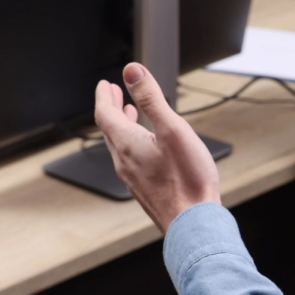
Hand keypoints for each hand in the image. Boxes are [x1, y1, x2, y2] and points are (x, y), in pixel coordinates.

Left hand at [94, 63, 221, 232]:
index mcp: (128, 143)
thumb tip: (132, 71)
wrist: (192, 223)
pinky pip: (129, 159)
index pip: (105, 114)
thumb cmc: (187, 179)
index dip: (103, 96)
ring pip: (119, 145)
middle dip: (110, 108)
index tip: (104, 84)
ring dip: (121, 125)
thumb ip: (150, 98)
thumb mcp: (172, 129)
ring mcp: (133, 178)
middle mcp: (124, 161)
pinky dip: (131, 142)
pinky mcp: (143, 189)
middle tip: (112, 94)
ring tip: (127, 114)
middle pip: (109, 130)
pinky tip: (145, 146)